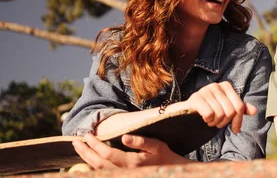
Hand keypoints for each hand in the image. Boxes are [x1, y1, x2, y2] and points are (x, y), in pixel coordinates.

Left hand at [72, 133, 189, 168]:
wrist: (171, 171)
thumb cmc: (164, 156)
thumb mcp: (156, 145)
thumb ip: (140, 141)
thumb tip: (124, 136)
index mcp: (131, 162)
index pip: (106, 153)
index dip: (94, 144)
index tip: (87, 135)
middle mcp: (124, 172)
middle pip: (98, 164)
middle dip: (85, 152)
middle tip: (75, 141)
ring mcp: (122, 176)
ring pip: (98, 171)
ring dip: (86, 160)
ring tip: (79, 149)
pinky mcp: (123, 176)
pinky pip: (103, 174)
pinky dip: (93, 168)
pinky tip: (88, 161)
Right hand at [170, 81, 256, 133]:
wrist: (188, 113)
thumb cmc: (211, 110)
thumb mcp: (227, 109)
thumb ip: (240, 109)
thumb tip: (255, 111)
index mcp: (226, 86)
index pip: (239, 107)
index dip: (238, 121)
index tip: (235, 129)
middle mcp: (216, 85)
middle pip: (230, 111)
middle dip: (224, 122)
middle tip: (217, 122)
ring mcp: (205, 90)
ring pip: (220, 114)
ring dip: (215, 123)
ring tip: (210, 120)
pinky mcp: (195, 98)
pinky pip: (209, 114)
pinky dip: (207, 120)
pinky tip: (203, 118)